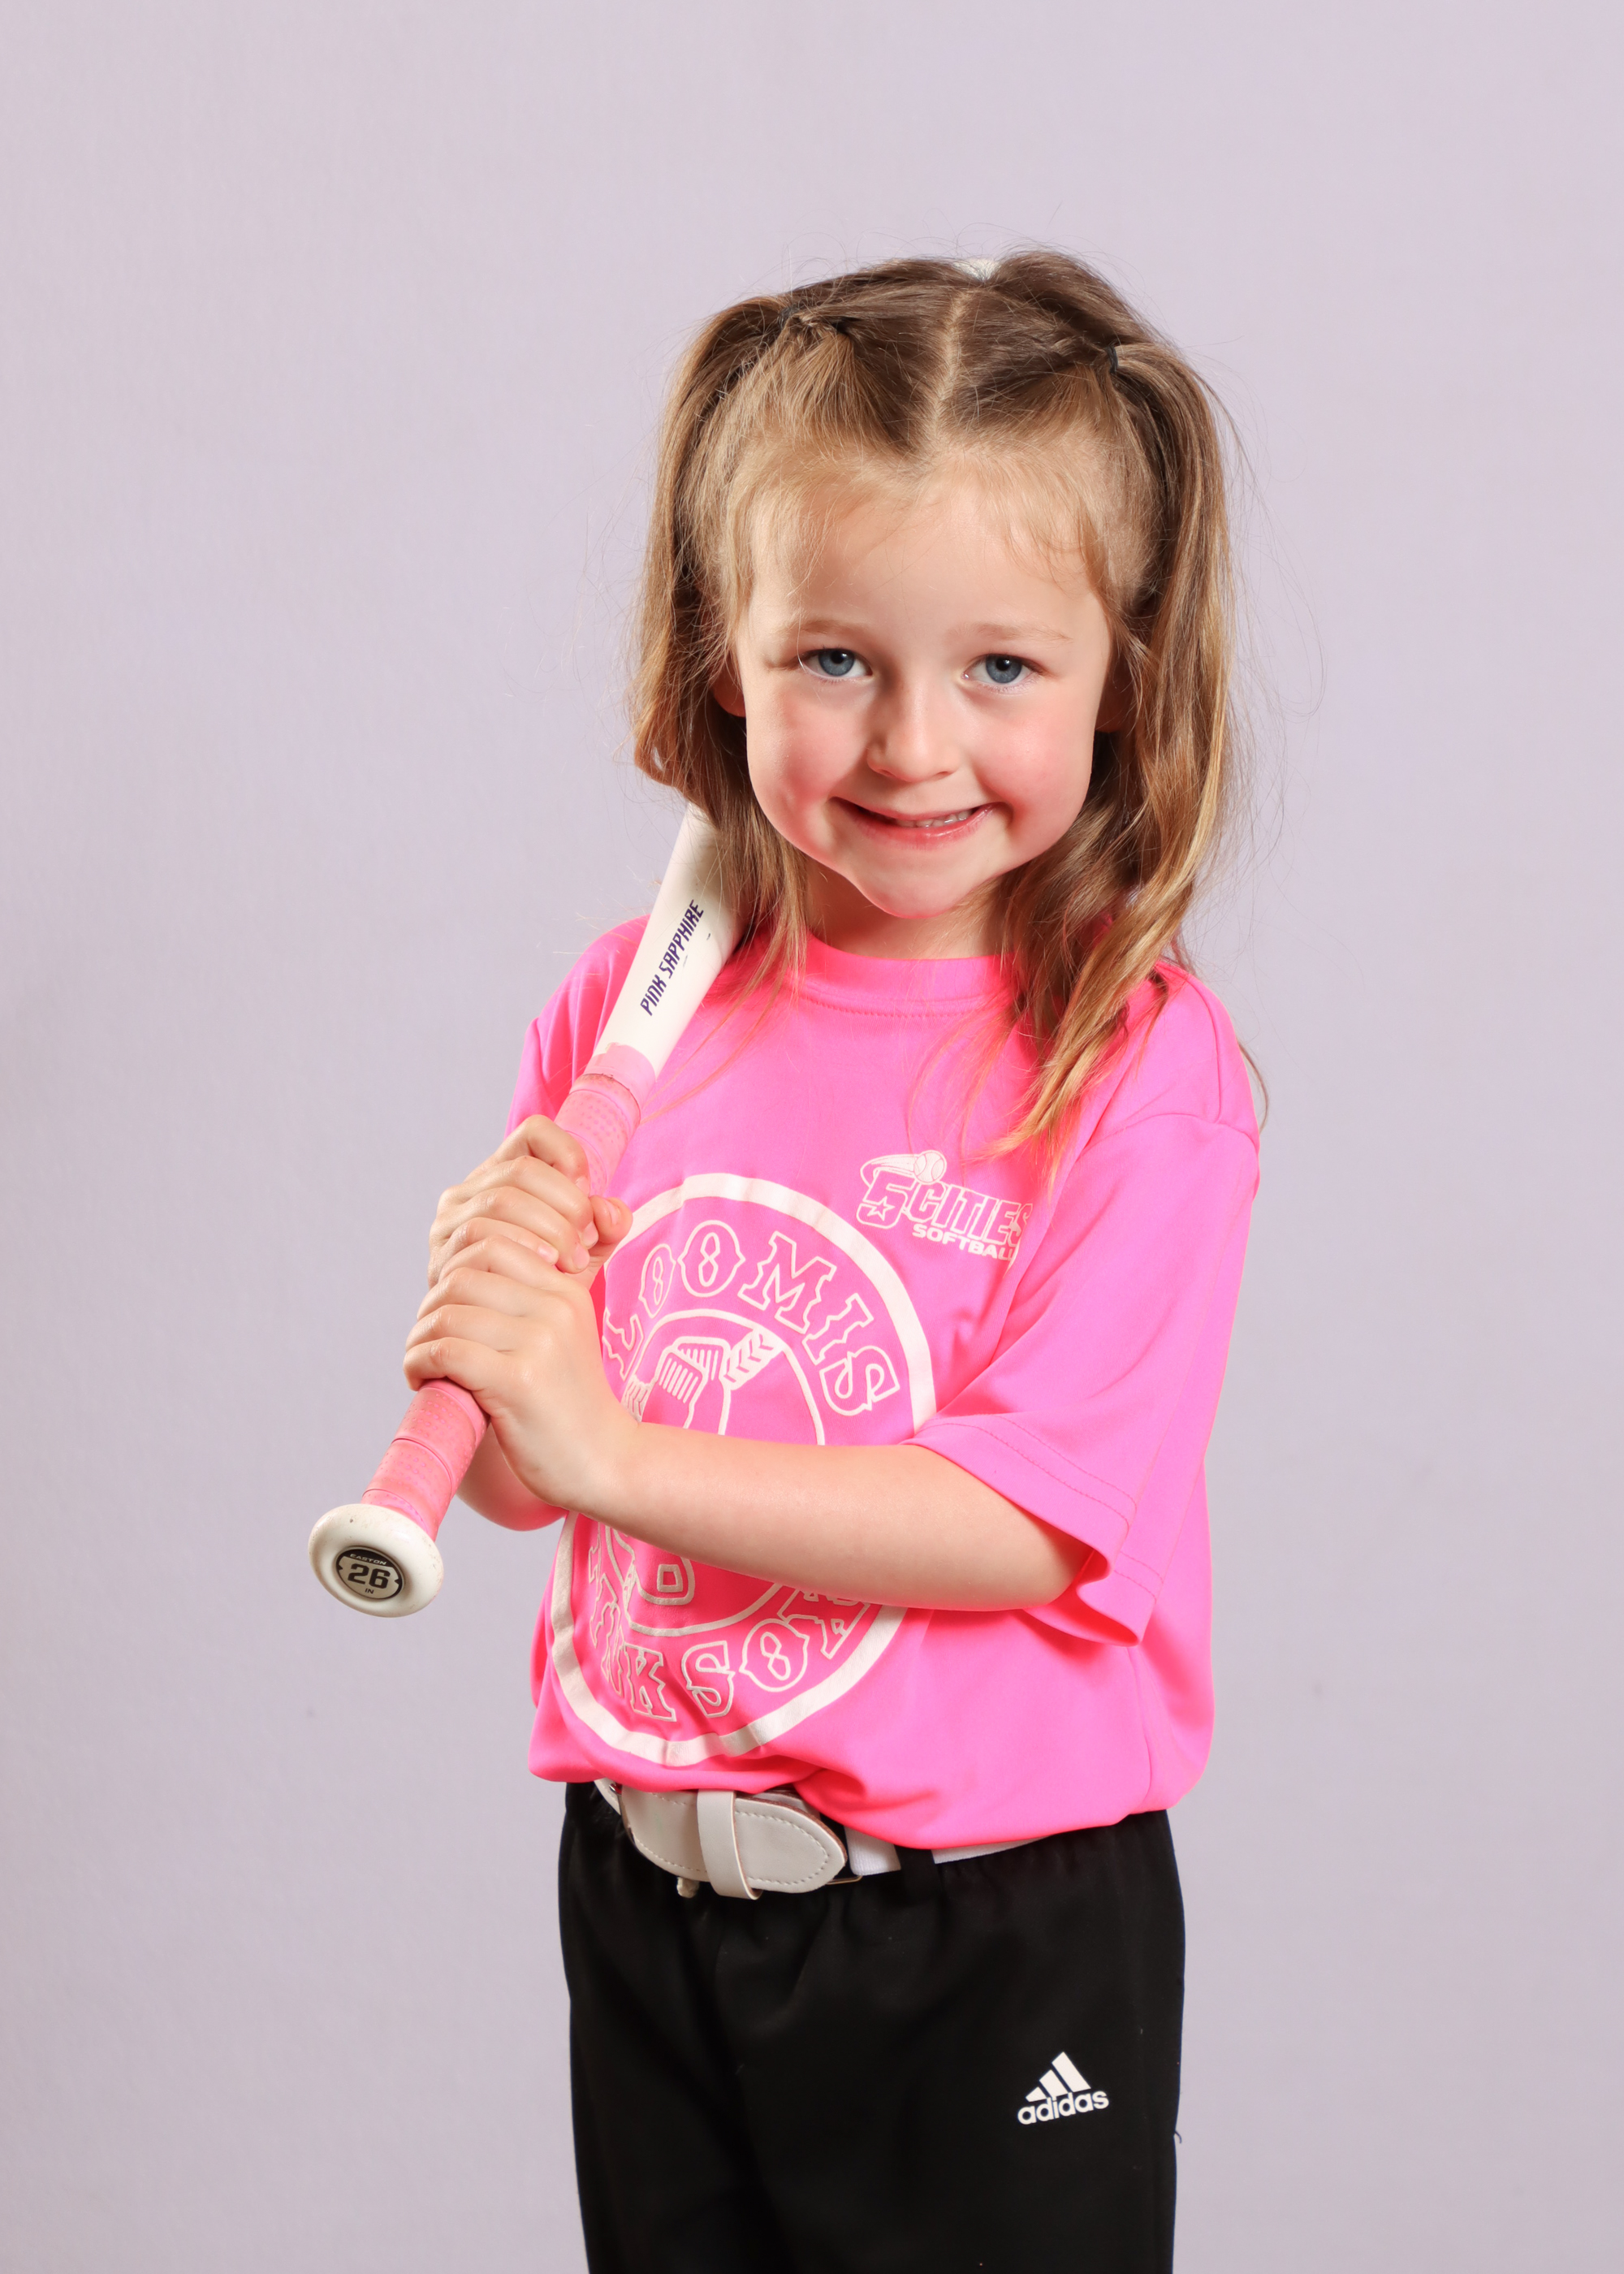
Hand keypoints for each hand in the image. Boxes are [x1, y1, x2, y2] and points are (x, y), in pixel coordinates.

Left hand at [405, 1117, 637, 1512]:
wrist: (604, 1461)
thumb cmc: (569, 1403)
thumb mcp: (562, 1336)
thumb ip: (527, 1299)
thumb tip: (457, 1271)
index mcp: (566, 1289)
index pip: (490, 1242)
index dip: (452, 1272)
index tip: (449, 1310)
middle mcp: (556, 1306)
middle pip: (462, 1275)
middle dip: (430, 1307)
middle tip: (428, 1340)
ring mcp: (539, 1343)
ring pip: (448, 1313)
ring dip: (420, 1339)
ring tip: (423, 1363)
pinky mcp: (518, 1381)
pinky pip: (445, 1352)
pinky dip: (419, 1364)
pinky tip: (424, 1381)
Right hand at [427, 1116, 629, 1286]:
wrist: (506, 1343)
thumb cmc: (544, 1289)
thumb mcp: (584, 1255)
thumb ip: (605, 1229)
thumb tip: (609, 1211)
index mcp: (502, 1175)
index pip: (534, 1132)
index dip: (569, 1155)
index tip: (588, 1196)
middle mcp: (469, 1191)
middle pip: (523, 1170)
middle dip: (566, 1204)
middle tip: (587, 1243)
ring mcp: (449, 1221)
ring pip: (502, 1199)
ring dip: (549, 1229)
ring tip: (573, 1262)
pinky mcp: (440, 1254)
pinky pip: (480, 1234)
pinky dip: (523, 1247)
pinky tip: (546, 1269)